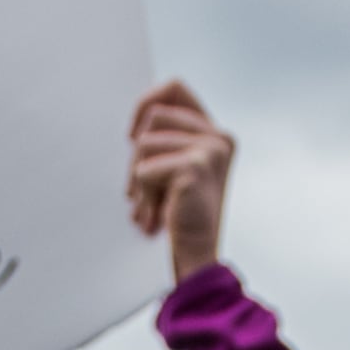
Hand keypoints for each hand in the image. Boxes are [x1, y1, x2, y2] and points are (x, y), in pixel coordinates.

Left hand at [125, 81, 231, 281]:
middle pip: (153, 116)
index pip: (175, 88)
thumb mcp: (172, 172)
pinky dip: (143, 197)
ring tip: (150, 209)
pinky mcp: (196, 166)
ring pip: (144, 144)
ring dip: (139, 181)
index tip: (131, 135)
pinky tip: (155, 218)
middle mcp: (219, 138)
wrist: (194, 261)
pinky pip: (145, 170)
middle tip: (141, 194)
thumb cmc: (178, 219)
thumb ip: (164, 142)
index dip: (146, 103)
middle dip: (137, 156)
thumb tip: (134, 121)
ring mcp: (211, 150)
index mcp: (216, 135)